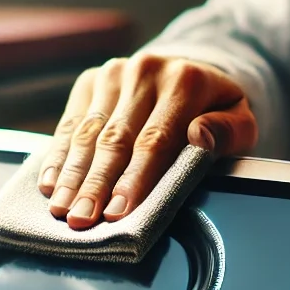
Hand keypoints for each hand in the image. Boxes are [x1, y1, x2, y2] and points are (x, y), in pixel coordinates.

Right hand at [38, 55, 257, 228]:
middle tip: (81, 220)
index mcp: (184, 81)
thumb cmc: (216, 110)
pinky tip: (49, 183)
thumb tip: (199, 137)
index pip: (155, 140)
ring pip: (87, 132)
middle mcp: (145, 71)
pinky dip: (58, 156)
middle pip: (115, 139)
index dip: (134, 179)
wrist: (191, 69)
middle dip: (96, 185)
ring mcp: (114, 74)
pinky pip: (70, 123)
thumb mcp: (240, 119)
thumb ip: (228, 131)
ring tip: (60, 209)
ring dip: (72, 175)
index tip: (118, 213)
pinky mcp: (91, 80)